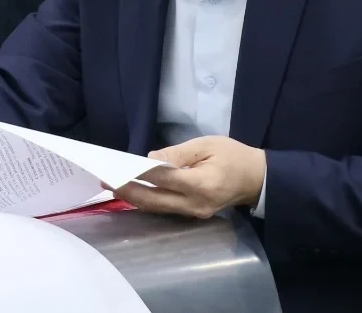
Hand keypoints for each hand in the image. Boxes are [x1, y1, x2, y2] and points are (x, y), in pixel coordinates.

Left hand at [112, 136, 266, 218]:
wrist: (256, 179)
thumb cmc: (233, 156)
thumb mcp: (207, 145)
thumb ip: (177, 154)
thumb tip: (148, 159)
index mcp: (202, 184)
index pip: (163, 179)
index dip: (138, 173)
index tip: (115, 165)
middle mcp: (196, 204)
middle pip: (154, 200)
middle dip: (127, 190)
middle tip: (104, 179)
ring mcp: (195, 213)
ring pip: (157, 208)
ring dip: (133, 197)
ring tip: (110, 184)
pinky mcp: (193, 215)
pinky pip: (165, 209)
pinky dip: (147, 200)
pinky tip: (132, 191)